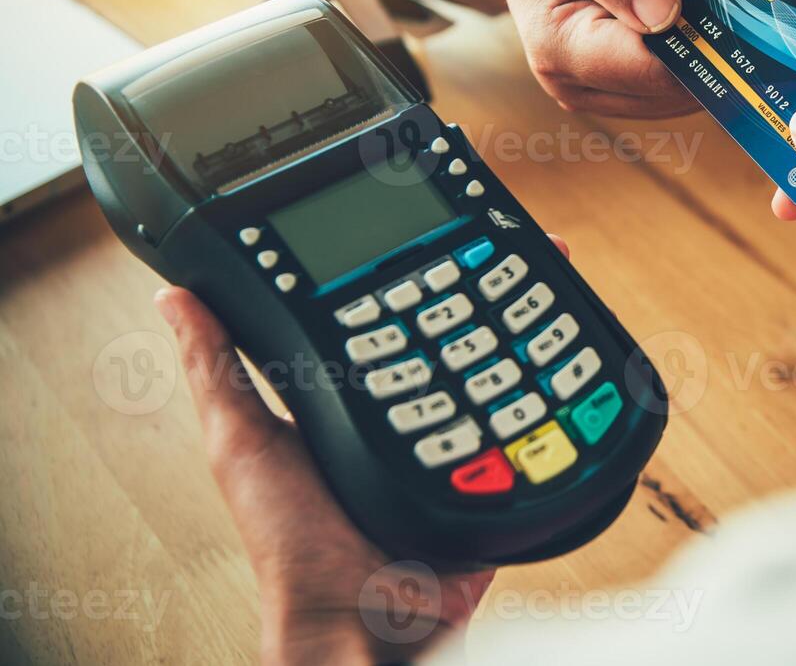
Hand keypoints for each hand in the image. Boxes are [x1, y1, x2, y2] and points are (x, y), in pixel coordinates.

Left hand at [155, 235, 568, 664]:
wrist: (362, 617)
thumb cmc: (293, 544)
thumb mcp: (242, 442)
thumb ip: (219, 371)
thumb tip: (176, 300)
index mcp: (345, 399)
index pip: (379, 318)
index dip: (403, 276)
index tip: (422, 235)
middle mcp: (399, 414)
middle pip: (448, 336)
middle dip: (486, 290)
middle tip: (514, 246)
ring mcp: (448, 441)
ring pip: (493, 371)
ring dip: (523, 332)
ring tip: (546, 285)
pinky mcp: (485, 473)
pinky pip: (519, 427)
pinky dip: (542, 395)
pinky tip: (561, 361)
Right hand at [492, 0, 705, 116]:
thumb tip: (663, 14)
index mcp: (556, 47)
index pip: (649, 68)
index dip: (686, 25)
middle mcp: (575, 85)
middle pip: (671, 81)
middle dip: (694, 24)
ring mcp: (600, 93)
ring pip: (683, 86)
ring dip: (697, 29)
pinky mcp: (622, 89)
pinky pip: (679, 80)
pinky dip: (692, 37)